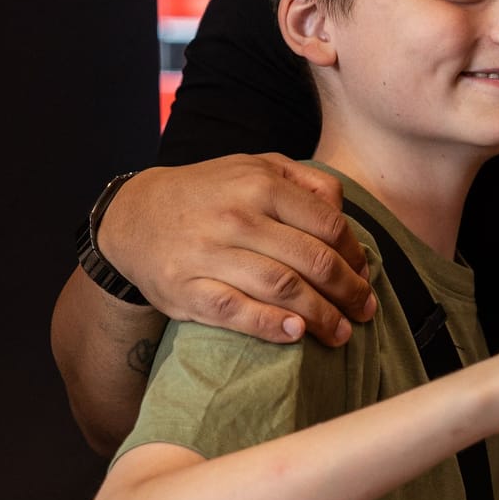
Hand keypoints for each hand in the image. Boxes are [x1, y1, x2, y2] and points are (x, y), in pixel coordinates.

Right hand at [95, 156, 373, 346]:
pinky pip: (235, 311)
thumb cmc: (210, 192)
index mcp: (261, 184)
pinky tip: (297, 333)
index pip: (328, 225)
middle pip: (312, 260)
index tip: (364, 275)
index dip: (354, 256)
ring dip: (321, 316)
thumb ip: (306, 182)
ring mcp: (209, 254)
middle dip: (348, 291)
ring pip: (282, 287)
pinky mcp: (186, 289)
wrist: (135, 213)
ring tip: (341, 332)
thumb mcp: (255, 166)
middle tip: (364, 310)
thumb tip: (344, 214)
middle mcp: (237, 217)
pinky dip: (271, 325)